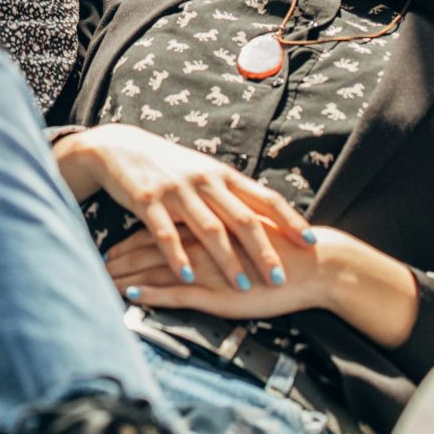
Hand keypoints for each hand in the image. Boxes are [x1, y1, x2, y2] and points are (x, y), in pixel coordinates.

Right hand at [53, 125, 310, 294]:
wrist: (121, 147)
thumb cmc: (170, 166)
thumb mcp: (205, 173)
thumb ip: (233, 194)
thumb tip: (270, 217)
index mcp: (223, 176)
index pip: (265, 199)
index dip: (290, 220)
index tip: (312, 242)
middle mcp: (205, 181)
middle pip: (242, 219)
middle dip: (264, 251)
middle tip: (280, 278)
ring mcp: (177, 191)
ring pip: (209, 229)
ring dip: (227, 260)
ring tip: (243, 287)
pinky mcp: (148, 201)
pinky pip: (166, 233)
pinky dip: (179, 256)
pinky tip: (189, 277)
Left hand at [110, 226, 423, 348]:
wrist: (315, 265)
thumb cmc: (286, 252)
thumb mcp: (250, 235)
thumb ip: (225, 234)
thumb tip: (205, 238)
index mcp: (208, 226)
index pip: (161, 230)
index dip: (133, 239)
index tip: (111, 246)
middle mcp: (201, 244)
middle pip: (149, 248)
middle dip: (119, 258)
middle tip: (93, 264)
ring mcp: (206, 269)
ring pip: (155, 271)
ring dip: (125, 278)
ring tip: (98, 281)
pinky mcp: (215, 293)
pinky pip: (174, 294)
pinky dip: (148, 296)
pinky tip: (128, 298)